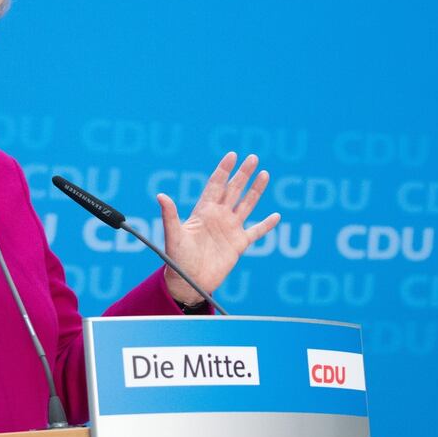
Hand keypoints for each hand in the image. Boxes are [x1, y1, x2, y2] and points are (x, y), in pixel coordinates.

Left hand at [159, 152, 280, 304]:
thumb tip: (161, 196)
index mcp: (203, 211)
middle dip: (243, 174)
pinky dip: (266, 225)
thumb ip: (170, 215)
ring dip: (255, 191)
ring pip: (247, 205)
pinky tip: (276, 216)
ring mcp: (229, 229)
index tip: (232, 155)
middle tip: (253, 157)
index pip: (216, 185)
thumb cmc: (176, 259)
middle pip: (233, 190)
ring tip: (264, 174)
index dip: (223, 170)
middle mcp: (218, 217)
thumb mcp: (173, 235)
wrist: (187, 281)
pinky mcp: (238, 244)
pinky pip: (256, 232)